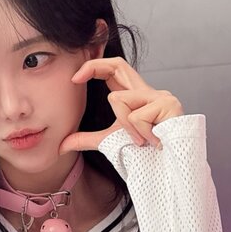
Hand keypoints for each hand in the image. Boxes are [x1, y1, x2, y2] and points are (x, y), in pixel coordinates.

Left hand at [59, 57, 183, 154]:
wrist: (170, 167)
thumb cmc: (145, 153)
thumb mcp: (109, 141)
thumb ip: (86, 140)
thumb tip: (61, 147)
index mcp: (135, 96)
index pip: (115, 69)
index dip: (94, 66)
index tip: (74, 77)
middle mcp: (148, 91)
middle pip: (119, 64)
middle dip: (94, 67)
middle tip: (75, 79)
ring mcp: (160, 97)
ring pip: (119, 100)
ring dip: (124, 126)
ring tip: (142, 140)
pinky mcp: (168, 105)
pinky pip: (136, 116)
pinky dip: (139, 133)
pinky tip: (154, 141)